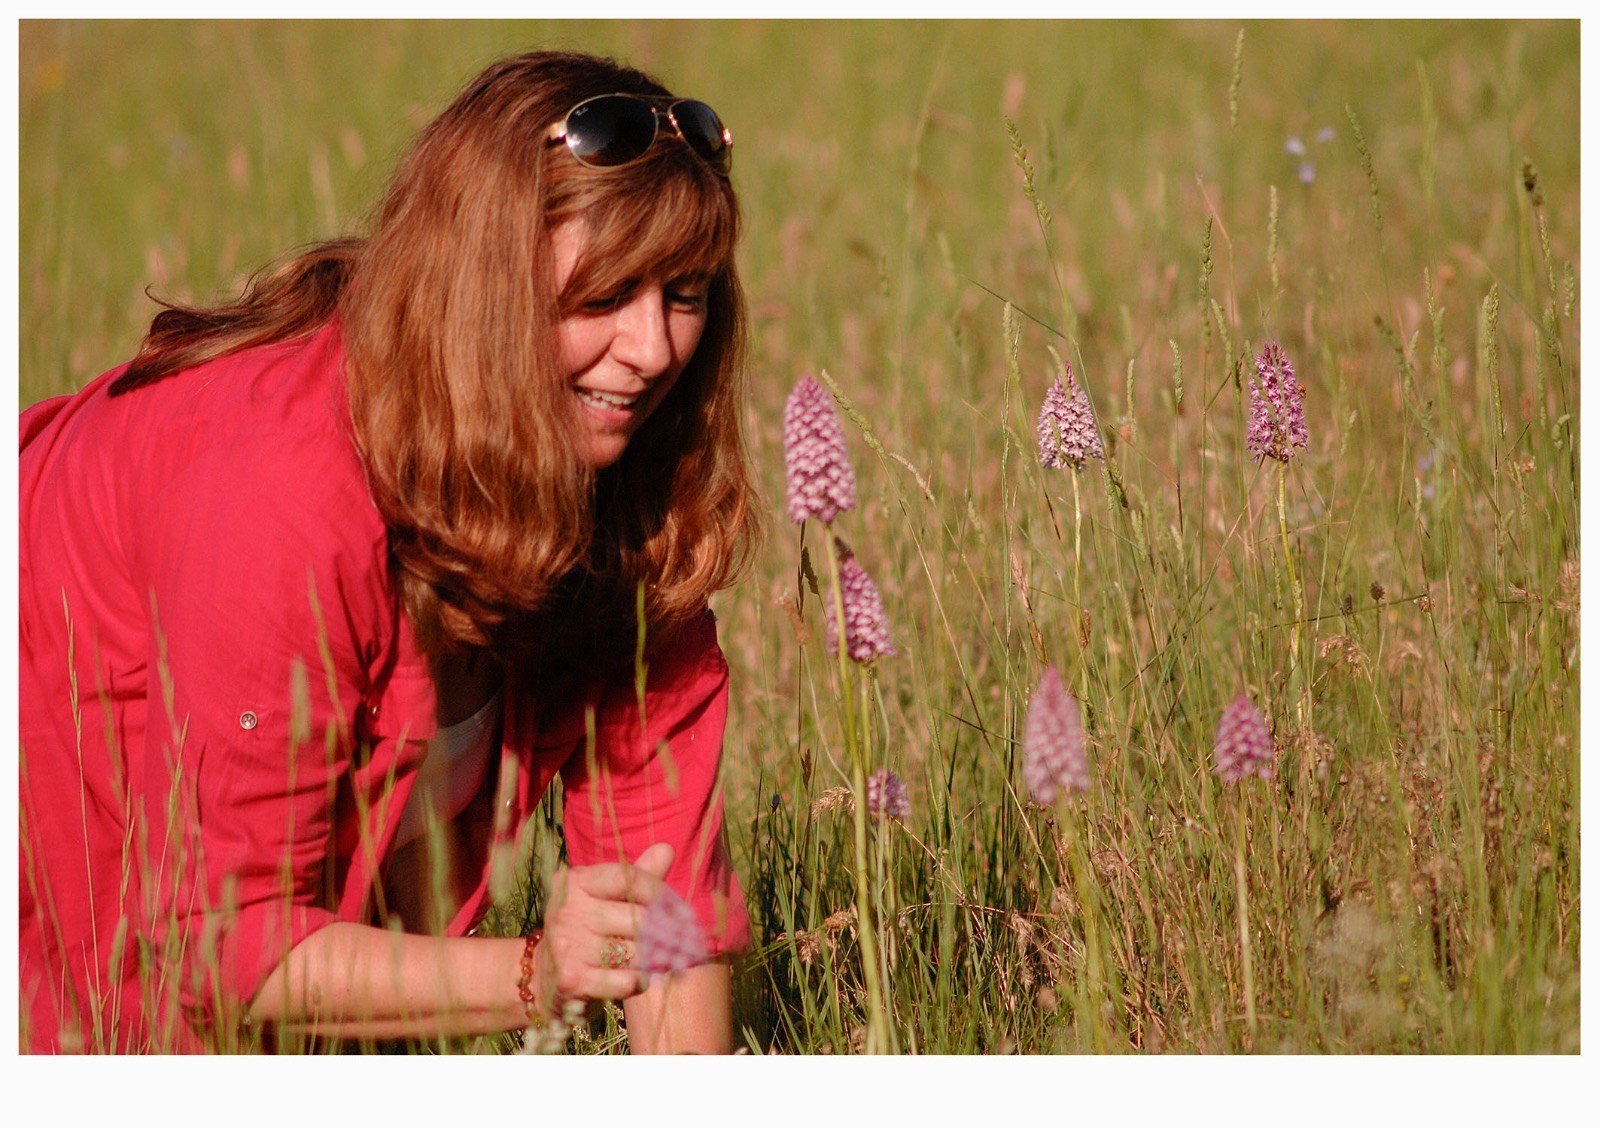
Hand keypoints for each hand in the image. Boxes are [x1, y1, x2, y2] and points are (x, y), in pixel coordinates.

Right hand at [533, 843, 674, 1021]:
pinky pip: (627, 981)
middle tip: (679, 940)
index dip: (659, 892)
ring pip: (637, 952)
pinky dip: (639, 981)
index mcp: (574, 882)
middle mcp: (567, 910)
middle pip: (639, 917)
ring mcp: (567, 945)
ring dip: (655, 959)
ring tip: (658, 960)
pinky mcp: (572, 979)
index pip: (629, 878)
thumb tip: (667, 849)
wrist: (545, 977)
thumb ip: (636, 876)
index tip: (676, 908)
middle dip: (666, 932)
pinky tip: (636, 978)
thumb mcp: (605, 897)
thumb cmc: (585, 929)